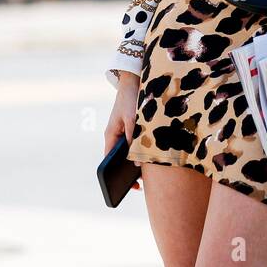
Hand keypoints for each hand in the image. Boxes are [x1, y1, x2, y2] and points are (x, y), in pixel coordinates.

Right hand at [104, 72, 142, 191]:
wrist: (136, 80)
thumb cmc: (131, 99)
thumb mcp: (132, 119)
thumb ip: (133, 139)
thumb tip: (137, 161)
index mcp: (111, 135)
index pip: (109, 160)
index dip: (116, 175)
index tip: (128, 186)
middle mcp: (117, 136)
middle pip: (121, 159)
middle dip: (129, 171)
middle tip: (141, 186)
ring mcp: (126, 133)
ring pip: (131, 152)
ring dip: (139, 162)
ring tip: (150, 175)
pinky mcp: (135, 128)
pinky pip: (139, 144)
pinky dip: (145, 151)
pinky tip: (156, 158)